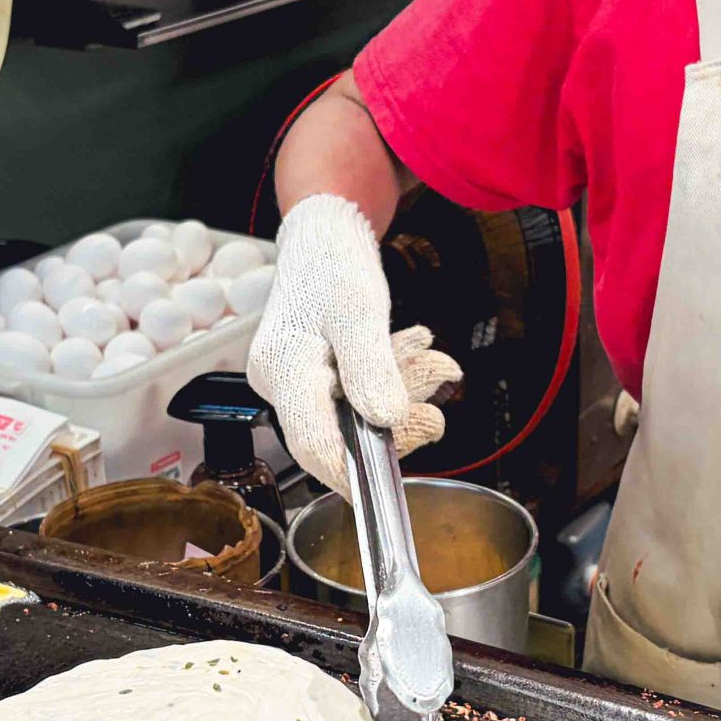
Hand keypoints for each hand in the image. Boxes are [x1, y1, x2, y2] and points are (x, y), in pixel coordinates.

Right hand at [247, 193, 460, 493]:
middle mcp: (283, 385)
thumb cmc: (333, 262)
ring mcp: (299, 384)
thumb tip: (386, 420)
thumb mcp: (359, 309)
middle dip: (398, 420)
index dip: (352, 475)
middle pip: (342, 435)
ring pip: (358, 416)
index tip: (389, 485)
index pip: (313, 446)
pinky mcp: (318, 379)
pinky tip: (414, 351)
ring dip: (404, 391)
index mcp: (283, 370)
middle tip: (437, 396)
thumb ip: (370, 366)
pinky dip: (394, 381)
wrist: (325, 235)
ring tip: (432, 357)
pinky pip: (360, 397)